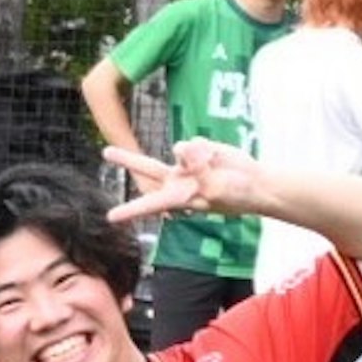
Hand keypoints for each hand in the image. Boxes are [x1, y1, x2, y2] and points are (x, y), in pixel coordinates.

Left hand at [104, 137, 260, 221]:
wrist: (256, 183)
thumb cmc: (237, 195)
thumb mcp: (216, 190)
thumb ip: (198, 171)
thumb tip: (182, 151)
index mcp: (178, 198)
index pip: (149, 204)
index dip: (130, 211)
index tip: (110, 218)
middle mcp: (177, 180)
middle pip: (146, 167)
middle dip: (127, 159)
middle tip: (106, 151)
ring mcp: (187, 163)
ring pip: (179, 149)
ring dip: (196, 156)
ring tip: (214, 168)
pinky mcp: (199, 149)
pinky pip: (196, 143)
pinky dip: (208, 149)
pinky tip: (218, 159)